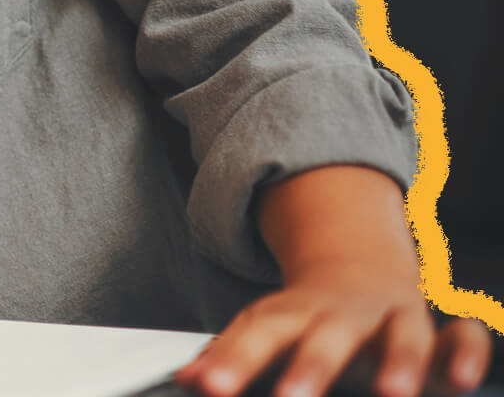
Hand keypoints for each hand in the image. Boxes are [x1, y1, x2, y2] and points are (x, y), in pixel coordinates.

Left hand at [173, 259, 492, 396]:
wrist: (357, 269)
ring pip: (400, 334)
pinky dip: (466, 351)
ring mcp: (393, 317)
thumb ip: (228, 354)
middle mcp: (343, 314)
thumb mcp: (264, 328)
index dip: (233, 359)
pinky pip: (461, 334)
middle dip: (312, 368)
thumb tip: (186, 377)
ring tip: (392, 393)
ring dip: (399, 362)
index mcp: (293, 314)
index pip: (258, 334)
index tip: (211, 387)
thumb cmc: (304, 317)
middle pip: (327, 337)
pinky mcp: (435, 327)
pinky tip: (462, 380)